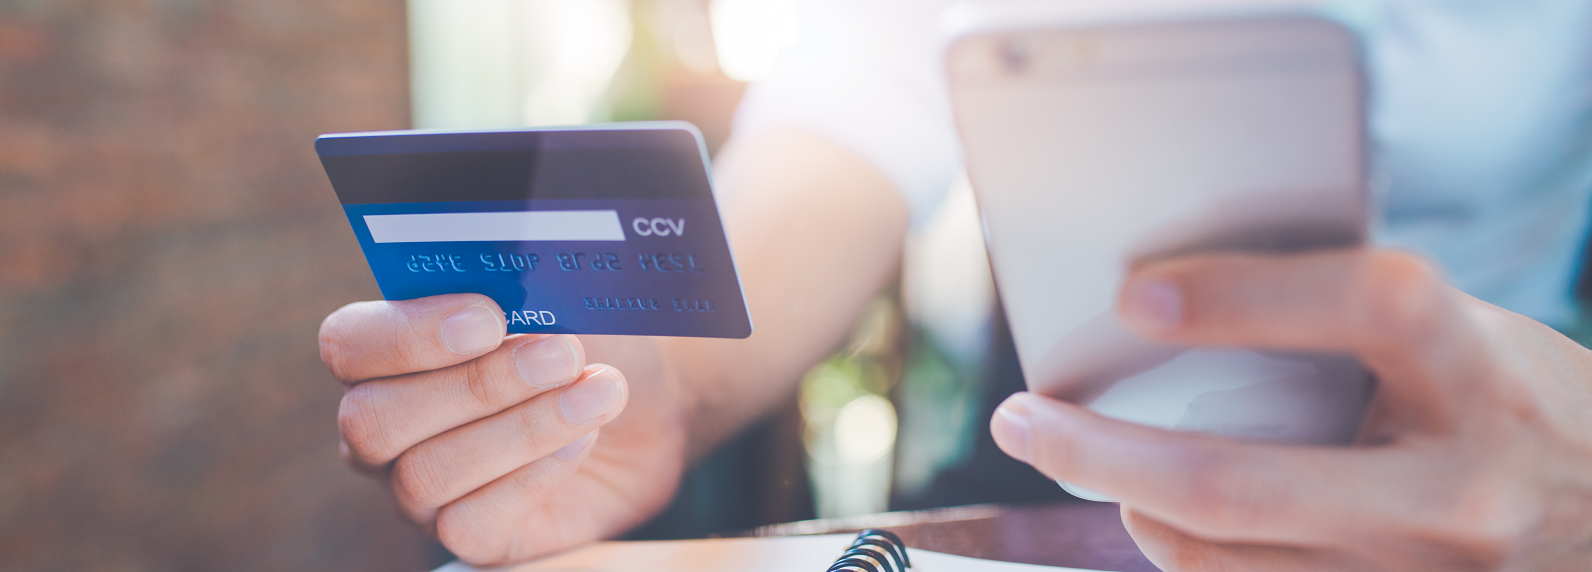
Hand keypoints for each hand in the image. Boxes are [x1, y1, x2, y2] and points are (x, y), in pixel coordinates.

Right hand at [319, 294, 689, 564]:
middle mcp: (385, 427)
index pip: (350, 344)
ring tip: (599, 391)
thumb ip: (524, 287)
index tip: (490, 318)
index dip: (408, 334)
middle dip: (477, 385)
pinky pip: (468, 525)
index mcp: (386, 353)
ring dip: (524, 428)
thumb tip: (521, 290)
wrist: (647, 406)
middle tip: (563, 356)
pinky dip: (534, 477)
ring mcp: (419, 491)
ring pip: (427, 474)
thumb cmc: (587, 340)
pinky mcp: (471, 538)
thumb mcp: (562, 299)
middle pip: (374, 421)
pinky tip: (584, 440)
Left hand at [990, 249, 1591, 570]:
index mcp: (1485, 372)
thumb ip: (1354, 318)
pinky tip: (1151, 513)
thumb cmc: (1522, 403)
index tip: (1131, 295)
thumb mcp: (1471, 333)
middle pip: (1243, 482)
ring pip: (1225, 558)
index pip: (1372, 307)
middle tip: (1019, 421)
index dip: (1247, 297)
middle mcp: (1458, 488)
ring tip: (1078, 456)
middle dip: (1100, 454)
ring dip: (1128, 505)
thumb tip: (1182, 298)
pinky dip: (1183, 552)